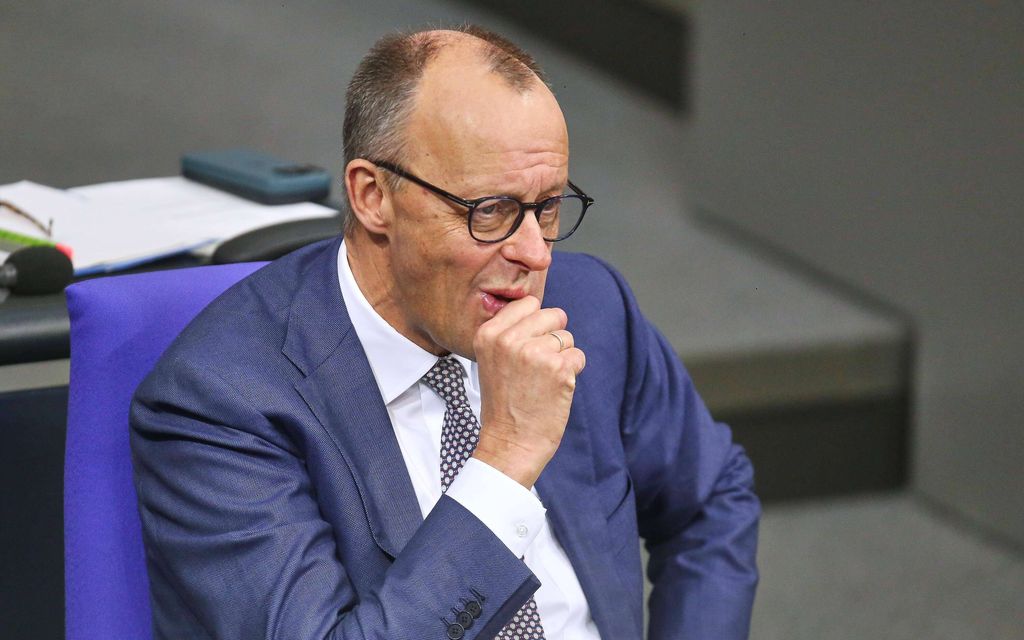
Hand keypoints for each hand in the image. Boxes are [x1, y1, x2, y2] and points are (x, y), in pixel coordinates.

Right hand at [471, 296, 585, 487]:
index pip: (528, 303)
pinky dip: (572, 372)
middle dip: (552, 337)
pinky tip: (554, 389)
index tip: (527, 346)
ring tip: (542, 380)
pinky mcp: (558, 368)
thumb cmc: (505, 402)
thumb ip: (510, 331)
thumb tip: (538, 307)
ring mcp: (534, 353)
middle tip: (538, 366)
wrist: (510, 443)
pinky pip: (578, 355)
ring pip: (567, 337)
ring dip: (562, 357)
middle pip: (552, 315)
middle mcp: (508, 339)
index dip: (536, 323)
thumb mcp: (491, 359)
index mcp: (488, 334)